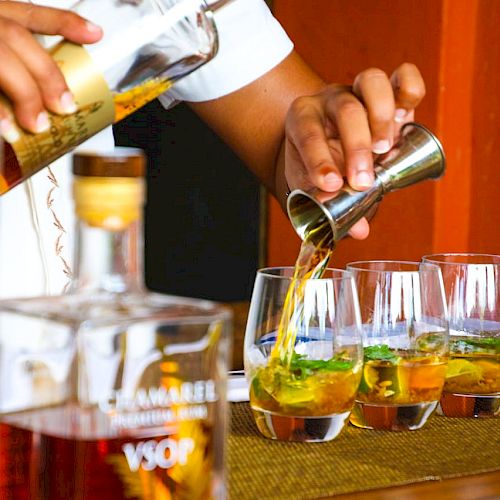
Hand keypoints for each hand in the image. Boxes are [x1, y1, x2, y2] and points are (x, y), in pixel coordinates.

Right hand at [0, 1, 101, 137]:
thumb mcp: (0, 47)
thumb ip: (19, 60)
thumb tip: (54, 102)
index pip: (31, 15)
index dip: (64, 23)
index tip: (96, 34)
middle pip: (17, 38)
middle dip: (47, 75)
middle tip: (65, 107)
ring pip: (1, 59)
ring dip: (25, 93)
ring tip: (38, 125)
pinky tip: (7, 130)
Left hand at [284, 63, 424, 238]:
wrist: (327, 144)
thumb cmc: (316, 166)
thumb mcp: (311, 186)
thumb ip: (330, 207)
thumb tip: (359, 230)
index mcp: (302, 118)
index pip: (308, 133)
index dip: (320, 159)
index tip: (332, 185)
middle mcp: (330, 100)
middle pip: (346, 110)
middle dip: (357, 148)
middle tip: (363, 181)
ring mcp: (359, 91)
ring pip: (372, 83)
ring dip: (382, 118)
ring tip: (385, 150)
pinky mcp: (388, 92)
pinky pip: (402, 76)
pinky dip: (409, 89)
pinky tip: (406, 117)